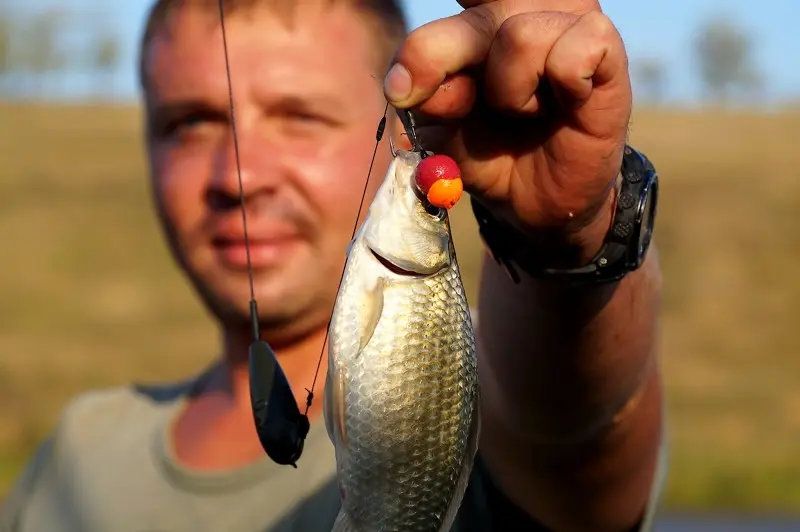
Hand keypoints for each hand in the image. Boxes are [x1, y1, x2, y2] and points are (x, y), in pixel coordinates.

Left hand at [384, 0, 631, 262]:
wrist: (537, 201)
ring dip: (510, 93)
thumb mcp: (441, 132)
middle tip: (454, 106)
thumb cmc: (489, 153)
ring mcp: (562, 22)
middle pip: (470, 19)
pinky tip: (568, 103)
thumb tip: (408, 86)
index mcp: (473, 19)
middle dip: (443, 65)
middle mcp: (516, 9)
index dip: (442, 27)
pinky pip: (576, 51)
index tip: (416, 69)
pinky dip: (565, 86)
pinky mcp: (603, 46)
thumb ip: (421, 101)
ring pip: (519, 35)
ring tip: (523, 112)